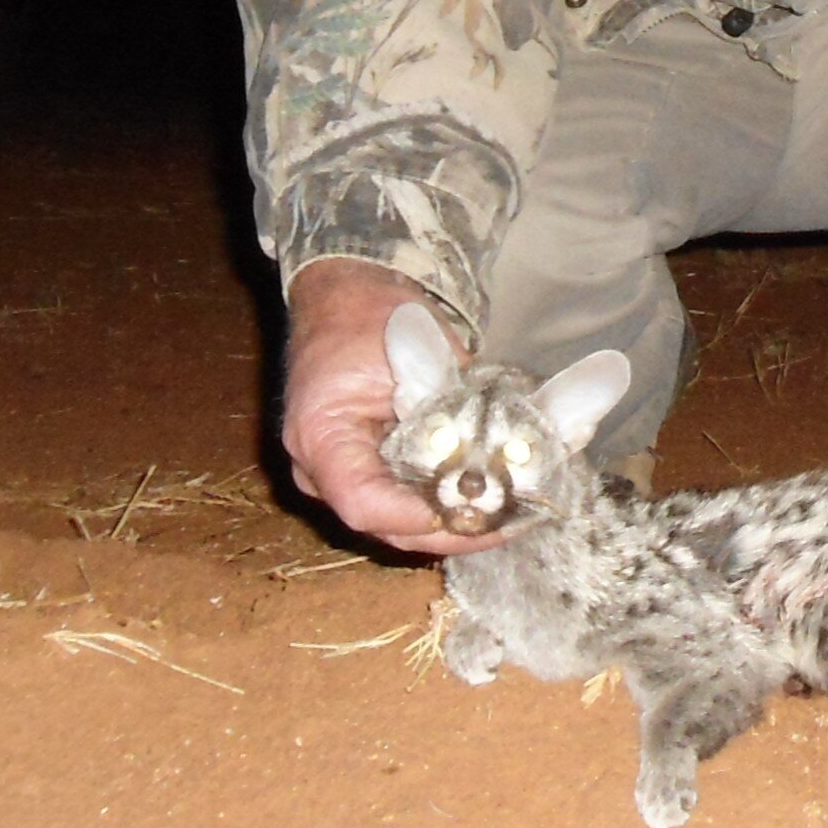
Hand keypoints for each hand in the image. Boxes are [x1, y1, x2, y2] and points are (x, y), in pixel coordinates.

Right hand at [281, 257, 504, 554]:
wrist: (343, 298)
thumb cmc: (370, 316)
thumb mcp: (412, 348)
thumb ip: (446, 399)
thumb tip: (502, 442)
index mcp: (320, 434)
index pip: (362, 502)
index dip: (418, 517)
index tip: (471, 509)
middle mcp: (318, 470)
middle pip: (384, 526)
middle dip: (451, 529)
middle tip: (508, 521)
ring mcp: (336, 478)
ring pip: (396, 524)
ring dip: (452, 524)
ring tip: (507, 517)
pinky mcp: (362, 473)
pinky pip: (401, 505)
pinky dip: (442, 507)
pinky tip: (485, 503)